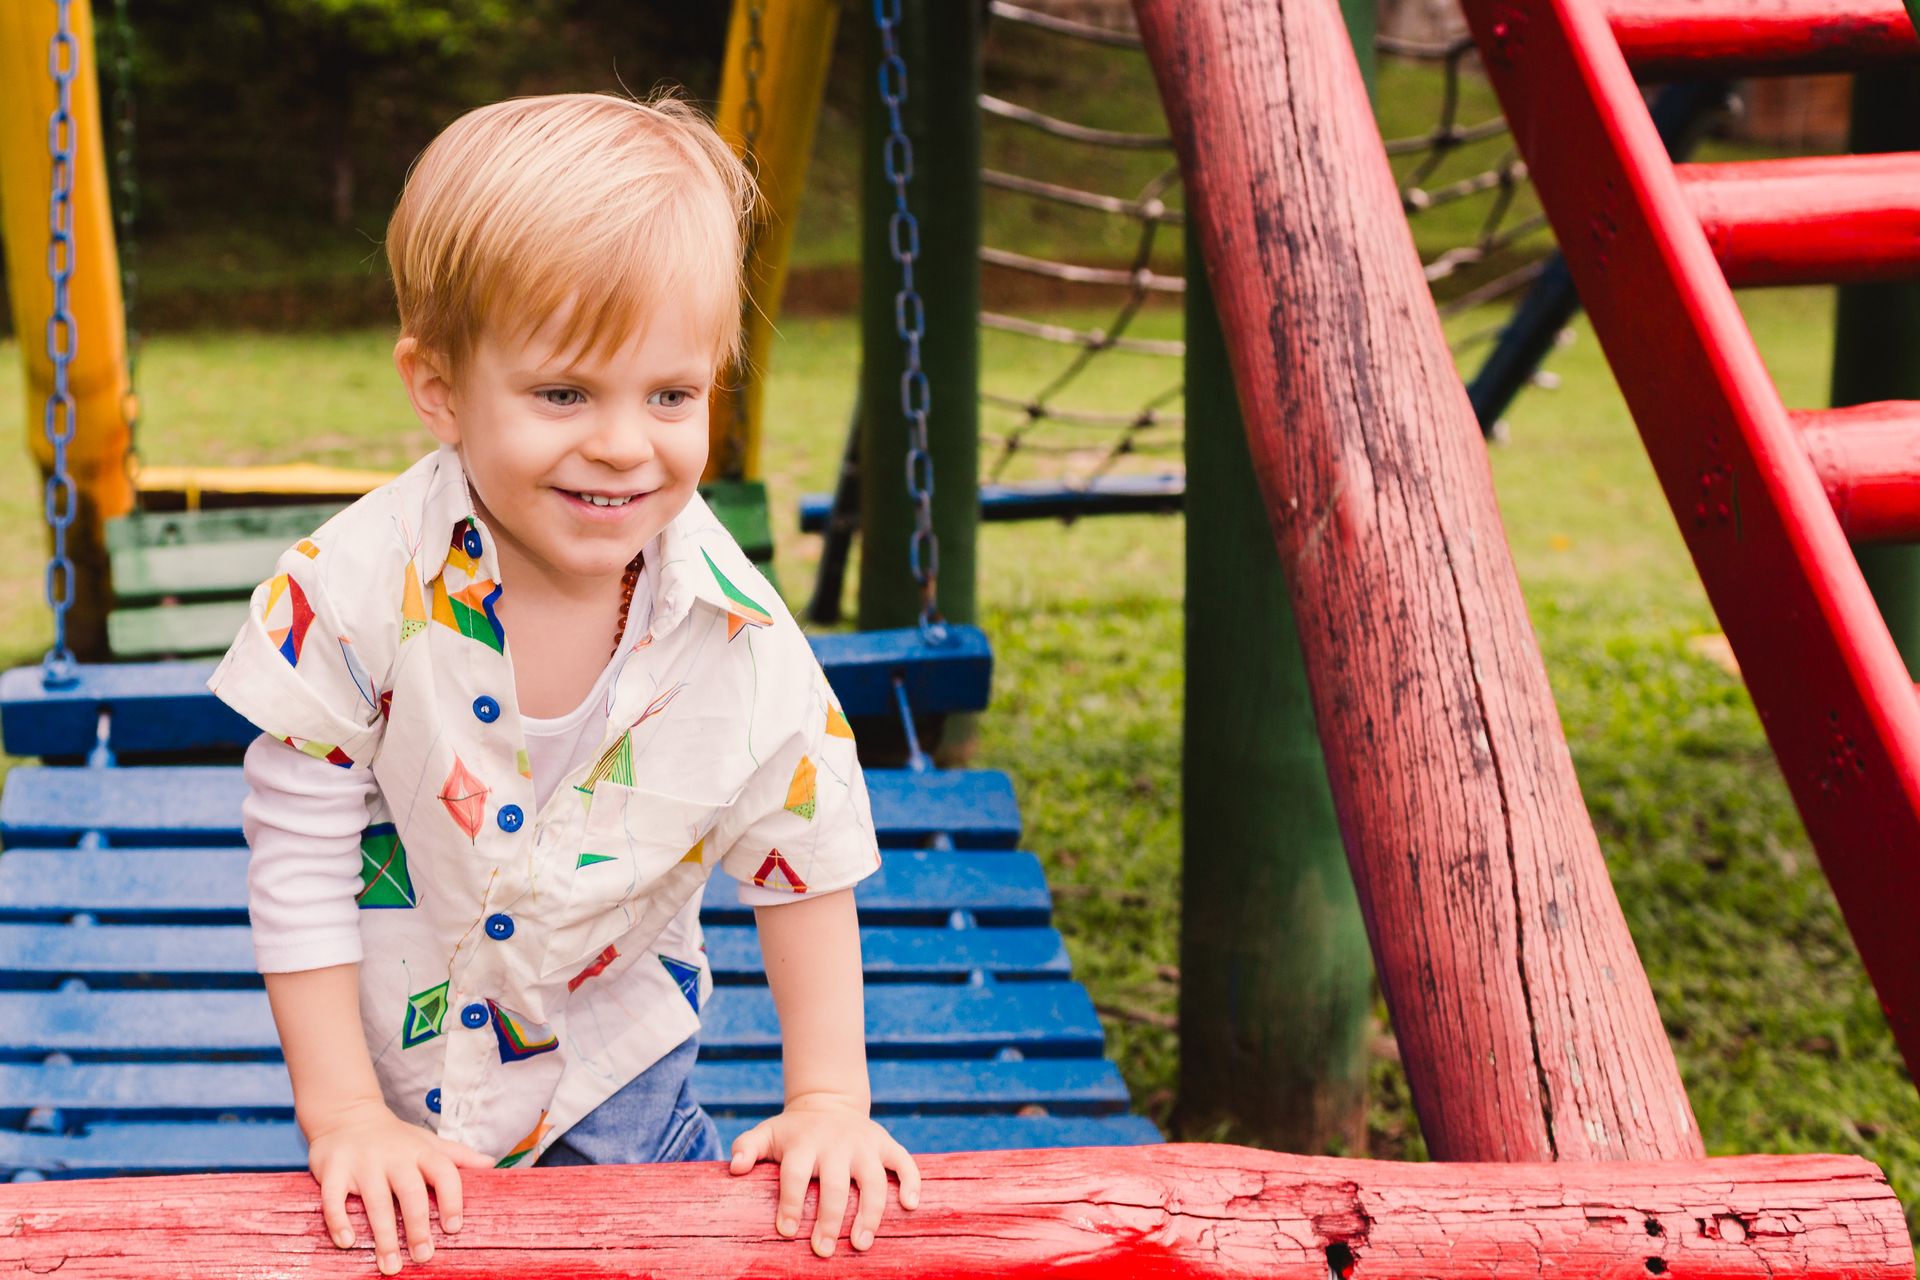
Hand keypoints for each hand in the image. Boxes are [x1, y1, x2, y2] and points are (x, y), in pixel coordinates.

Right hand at [304, 1098, 493, 1273]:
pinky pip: (334, 1198)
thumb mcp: (427, 1142)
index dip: (452, 1199)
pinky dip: (339, 1221)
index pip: (444, 1172)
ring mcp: (363, 1163)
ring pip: (376, 1201)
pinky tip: (348, 1242)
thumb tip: (492, 1164)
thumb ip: (457, 1155)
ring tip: (390, 1264)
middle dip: (418, 1226)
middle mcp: (394, 1157)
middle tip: (424, 1256)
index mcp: (421, 1152)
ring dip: (383, 1236)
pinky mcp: (333, 1169)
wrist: (346, 1115)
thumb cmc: (394, 1138)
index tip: (454, 1228)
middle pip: (411, 1192)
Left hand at [726, 1096, 920, 1257]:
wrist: (827, 1102)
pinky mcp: (885, 1144)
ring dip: (870, 1213)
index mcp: (804, 1143)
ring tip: (861, 1244)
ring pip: (873, 1180)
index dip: (790, 1204)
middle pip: (834, 1184)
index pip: (795, 1174)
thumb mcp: (766, 1133)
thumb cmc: (793, 1132)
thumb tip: (734, 1169)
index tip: (786, 1232)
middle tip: (823, 1250)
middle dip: (829, 1219)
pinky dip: (912, 1182)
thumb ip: (746, 1148)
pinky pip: (905, 1162)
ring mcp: (864, 1144)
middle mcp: (836, 1143)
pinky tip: (910, 1206)